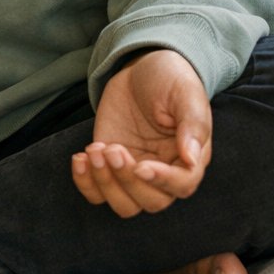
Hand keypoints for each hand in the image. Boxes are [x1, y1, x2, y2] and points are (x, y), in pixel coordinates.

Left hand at [71, 49, 211, 217]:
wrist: (141, 69)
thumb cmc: (170, 79)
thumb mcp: (185, 93)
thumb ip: (193, 125)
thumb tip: (192, 160)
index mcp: (189, 158)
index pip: (181, 186)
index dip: (161, 182)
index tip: (140, 166)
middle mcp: (164, 172)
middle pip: (151, 202)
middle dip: (127, 180)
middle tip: (112, 149)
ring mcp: (135, 172)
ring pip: (124, 205)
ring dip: (105, 184)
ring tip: (95, 149)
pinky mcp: (110, 167)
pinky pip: (97, 192)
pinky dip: (85, 182)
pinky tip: (81, 157)